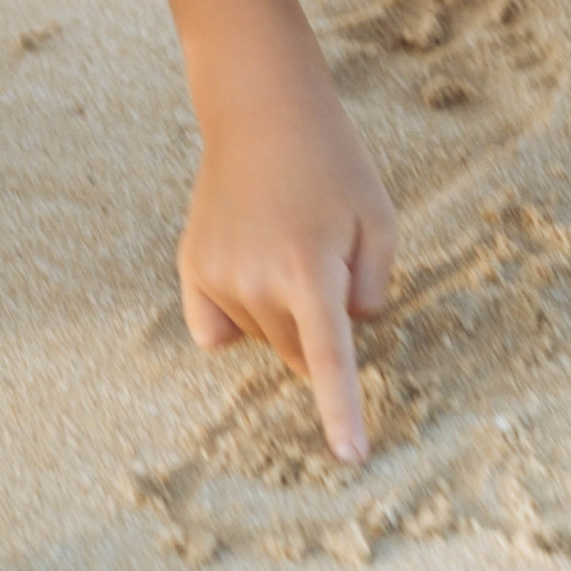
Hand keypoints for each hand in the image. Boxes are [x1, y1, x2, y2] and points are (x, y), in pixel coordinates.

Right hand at [180, 53, 396, 465]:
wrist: (261, 111)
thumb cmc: (333, 163)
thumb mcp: (379, 220)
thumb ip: (372, 290)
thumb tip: (345, 333)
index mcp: (310, 271)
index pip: (331, 363)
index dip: (342, 415)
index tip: (351, 459)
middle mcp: (257, 282)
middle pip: (300, 354)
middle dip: (321, 334)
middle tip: (328, 268)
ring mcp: (217, 277)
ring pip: (263, 339)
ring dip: (283, 315)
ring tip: (287, 244)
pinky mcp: (191, 269)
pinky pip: (219, 330)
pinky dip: (239, 318)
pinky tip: (248, 270)